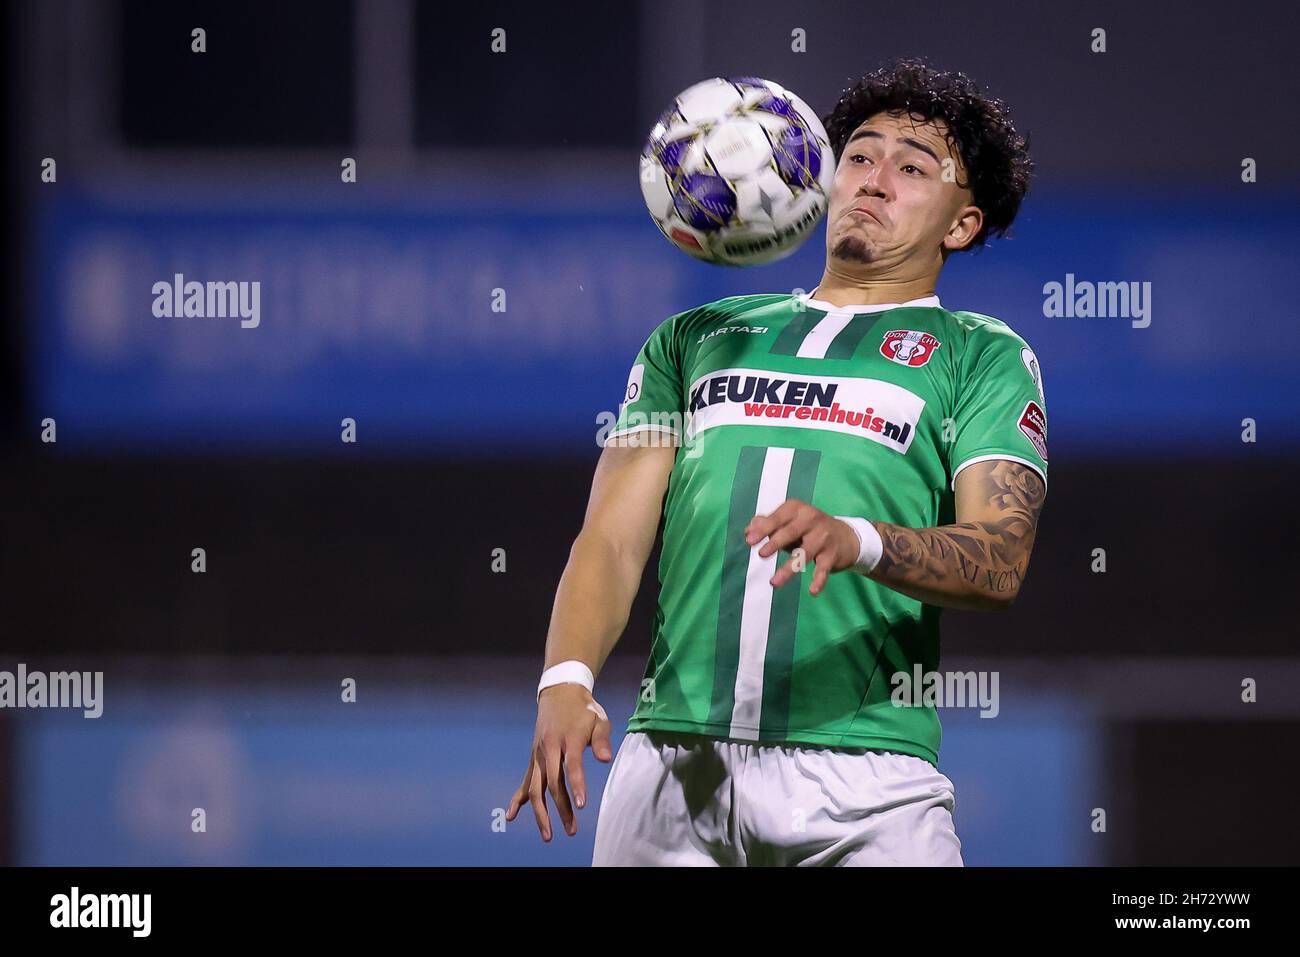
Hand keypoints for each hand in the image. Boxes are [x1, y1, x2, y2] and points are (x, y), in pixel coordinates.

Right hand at [505, 683, 612, 840]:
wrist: (559, 693)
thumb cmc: (584, 709)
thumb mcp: (599, 719)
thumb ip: (602, 740)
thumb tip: (605, 759)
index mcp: (569, 738)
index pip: (572, 765)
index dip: (576, 784)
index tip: (581, 805)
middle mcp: (550, 747)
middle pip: (553, 782)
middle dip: (561, 808)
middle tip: (571, 830)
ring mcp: (539, 754)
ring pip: (536, 787)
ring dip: (541, 813)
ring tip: (548, 835)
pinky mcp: (534, 758)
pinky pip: (526, 781)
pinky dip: (518, 799)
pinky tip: (512, 816)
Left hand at [743, 498, 863, 595]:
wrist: (845, 537)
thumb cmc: (808, 529)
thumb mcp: (788, 522)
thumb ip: (767, 525)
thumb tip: (748, 531)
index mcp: (796, 509)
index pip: (777, 518)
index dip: (763, 529)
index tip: (749, 541)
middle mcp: (811, 519)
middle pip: (790, 532)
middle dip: (775, 542)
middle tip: (761, 554)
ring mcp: (823, 537)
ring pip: (804, 553)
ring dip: (789, 568)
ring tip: (774, 582)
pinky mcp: (832, 554)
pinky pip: (824, 568)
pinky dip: (819, 580)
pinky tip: (813, 591)